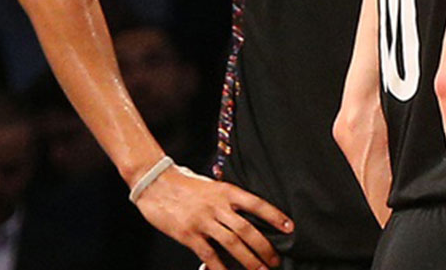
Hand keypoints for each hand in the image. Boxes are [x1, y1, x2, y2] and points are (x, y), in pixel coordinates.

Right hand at [133, 165, 292, 269]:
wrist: (155, 183)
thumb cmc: (185, 184)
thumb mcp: (212, 185)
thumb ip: (228, 199)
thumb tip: (248, 214)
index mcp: (226, 191)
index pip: (257, 204)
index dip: (275, 216)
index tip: (290, 228)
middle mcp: (217, 206)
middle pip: (247, 229)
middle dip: (264, 247)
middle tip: (275, 260)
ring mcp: (203, 221)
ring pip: (232, 244)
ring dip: (249, 260)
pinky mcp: (188, 234)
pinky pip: (208, 255)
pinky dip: (220, 267)